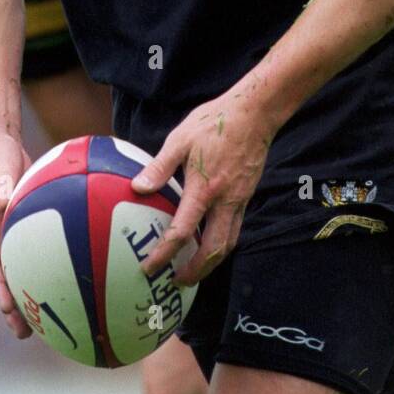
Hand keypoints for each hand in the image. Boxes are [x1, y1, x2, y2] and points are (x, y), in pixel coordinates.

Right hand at [0, 136, 32, 335]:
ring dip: (32, 295)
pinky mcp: (27, 228)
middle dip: (13, 307)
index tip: (7, 308)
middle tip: (24, 334)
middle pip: (5, 279)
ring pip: (23, 270)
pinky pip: (40, 251)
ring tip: (50, 323)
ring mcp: (12, 234)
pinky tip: (75, 278)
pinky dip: (51, 267)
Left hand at [130, 89, 274, 284]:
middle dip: (195, 271)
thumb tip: (138, 188)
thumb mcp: (180, 140)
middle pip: (213, 250)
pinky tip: (209, 239)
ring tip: (194, 269)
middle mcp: (225, 201)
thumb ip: (159, 167)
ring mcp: (239, 200)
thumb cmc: (214, 122)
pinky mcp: (246, 195)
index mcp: (204, 188)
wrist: (254, 113)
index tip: (149, 267)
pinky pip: (235, 228)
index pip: (182, 231)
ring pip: (228, 243)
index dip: (164, 253)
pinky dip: (221, 243)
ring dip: (211, 262)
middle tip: (177, 281)